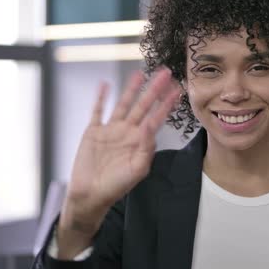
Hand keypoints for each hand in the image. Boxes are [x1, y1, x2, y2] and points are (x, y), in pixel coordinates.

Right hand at [57, 68, 180, 257]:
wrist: (91, 195)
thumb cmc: (116, 187)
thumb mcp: (137, 169)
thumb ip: (146, 148)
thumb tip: (150, 126)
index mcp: (141, 141)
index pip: (157, 117)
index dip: (167, 103)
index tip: (178, 89)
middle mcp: (128, 132)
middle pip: (143, 105)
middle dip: (154, 89)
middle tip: (165, 73)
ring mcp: (111, 130)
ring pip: (124, 104)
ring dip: (132, 89)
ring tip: (140, 73)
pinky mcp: (93, 131)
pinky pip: (98, 111)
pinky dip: (101, 98)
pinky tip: (105, 85)